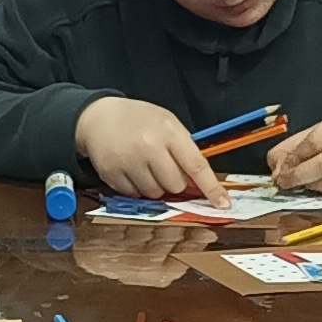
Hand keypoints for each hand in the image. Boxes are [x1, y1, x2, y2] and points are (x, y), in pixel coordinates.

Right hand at [74, 95, 221, 200]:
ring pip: (155, 193)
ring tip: (144, 166)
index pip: (196, 165)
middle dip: (174, 180)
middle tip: (162, 165)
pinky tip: (130, 169)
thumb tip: (197, 182)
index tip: (223, 204)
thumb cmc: (138, 119)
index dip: (211, 188)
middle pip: (176, 185)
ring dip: (154, 185)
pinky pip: (134, 195)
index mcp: (168, 132)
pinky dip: (135, 187)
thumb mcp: (166, 122)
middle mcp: (149, 147)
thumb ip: (183, 148)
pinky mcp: (112, 174)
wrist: (98, 117)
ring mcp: (129, 162)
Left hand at [265, 104, 321, 194]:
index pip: (316, 140)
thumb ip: (293, 147)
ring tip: (300, 184)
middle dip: (300, 175)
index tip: (282, 167)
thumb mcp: (320, 131)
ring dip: (310, 185)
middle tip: (284, 182)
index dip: (296, 157)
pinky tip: (316, 186)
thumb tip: (276, 168)